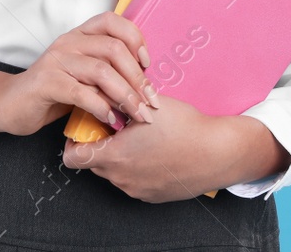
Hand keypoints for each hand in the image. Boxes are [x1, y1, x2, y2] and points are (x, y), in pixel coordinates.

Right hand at [0, 11, 161, 136]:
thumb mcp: (82, 76)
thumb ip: (107, 72)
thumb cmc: (52, 91)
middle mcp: (68, 42)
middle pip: (114, 49)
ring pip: (101, 71)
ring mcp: (56, 60)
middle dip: (137, 78)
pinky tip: (111, 120)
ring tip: (136, 115)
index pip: (113, 22)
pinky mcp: (46, 82)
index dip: (135, 39)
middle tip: (150, 103)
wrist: (10, 104)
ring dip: (125, 95)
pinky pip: (81, 92)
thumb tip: (143, 85)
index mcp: (79, 35)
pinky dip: (101, 107)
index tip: (148, 65)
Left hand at [61, 94, 230, 202]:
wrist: (218, 152)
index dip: (73, 141)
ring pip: (114, 172)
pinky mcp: (152, 196)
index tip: (85, 127)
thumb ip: (118, 101)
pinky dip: (136, 167)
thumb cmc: (184, 126)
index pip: (72, 158)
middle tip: (116, 125)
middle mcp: (121, 179)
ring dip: (119, 156)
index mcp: (114, 156)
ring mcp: (137, 190)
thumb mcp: (146, 105)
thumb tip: (101, 93)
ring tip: (139, 137)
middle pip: (94, 163)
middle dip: (100, 144)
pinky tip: (155, 151)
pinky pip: (133, 181)